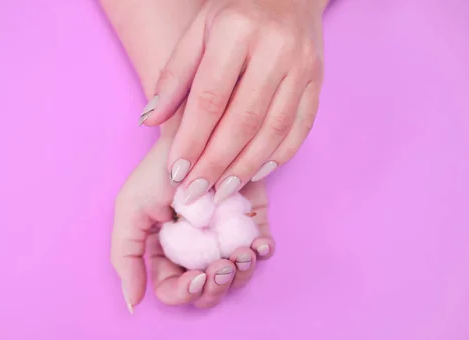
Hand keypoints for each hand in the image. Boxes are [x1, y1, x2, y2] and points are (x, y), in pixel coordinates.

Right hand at [111, 124, 274, 311]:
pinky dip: (263, 254)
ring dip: (242, 274)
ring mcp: (225, 239)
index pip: (173, 291)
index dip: (185, 293)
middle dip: (217, 287)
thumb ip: (125, 257)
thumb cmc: (159, 171)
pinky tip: (259, 244)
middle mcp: (196, 252)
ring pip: (237, 278)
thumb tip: (133, 304)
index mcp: (165, 254)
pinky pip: (263, 252)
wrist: (194, 133)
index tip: (196, 277)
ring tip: (242, 253)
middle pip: (208, 293)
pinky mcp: (252, 223)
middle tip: (221, 265)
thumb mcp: (129, 210)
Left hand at [139, 0, 326, 203]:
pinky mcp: (319, 81)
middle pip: (244, 120)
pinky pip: (301, 128)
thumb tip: (149, 120)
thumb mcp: (197, 32)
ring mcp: (304, 66)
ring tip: (222, 190)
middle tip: (196, 194)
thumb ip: (174, 76)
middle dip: (216, 164)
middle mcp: (276, 49)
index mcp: (237, 30)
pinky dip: (279, 155)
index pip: (210, 97)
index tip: (176, 173)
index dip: (192, 140)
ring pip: (274, 130)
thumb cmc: (235, 13)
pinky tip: (256, 172)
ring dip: (246, 167)